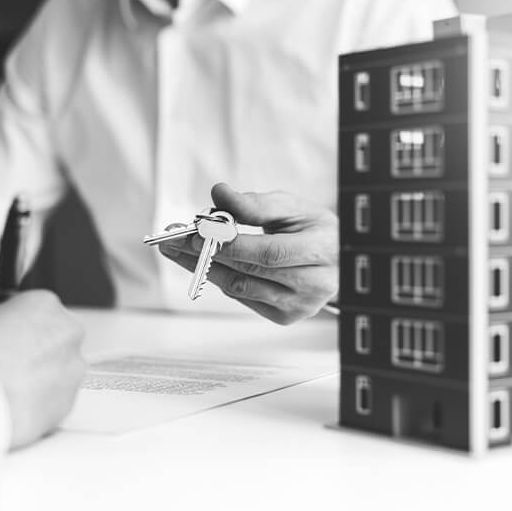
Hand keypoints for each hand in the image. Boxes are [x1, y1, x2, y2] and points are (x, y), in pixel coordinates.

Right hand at [0, 290, 85, 448]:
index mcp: (44, 304)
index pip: (34, 310)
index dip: (14, 326)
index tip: (0, 337)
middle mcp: (67, 333)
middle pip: (52, 339)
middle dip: (32, 351)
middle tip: (3, 364)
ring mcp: (73, 369)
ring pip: (57, 371)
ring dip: (37, 378)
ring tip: (5, 389)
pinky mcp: (69, 402)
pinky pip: (54, 400)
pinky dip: (37, 404)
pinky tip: (12, 406)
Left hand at [159, 183, 337, 324]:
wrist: (338, 258)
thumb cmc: (314, 229)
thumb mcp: (293, 206)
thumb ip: (256, 203)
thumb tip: (219, 195)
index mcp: (322, 252)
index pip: (267, 253)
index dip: (228, 243)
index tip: (195, 230)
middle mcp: (314, 285)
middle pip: (248, 272)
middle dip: (204, 254)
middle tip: (173, 238)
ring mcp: (299, 306)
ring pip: (240, 288)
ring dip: (203, 268)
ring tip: (177, 249)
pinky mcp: (285, 317)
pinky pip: (243, 297)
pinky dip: (219, 278)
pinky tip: (201, 262)